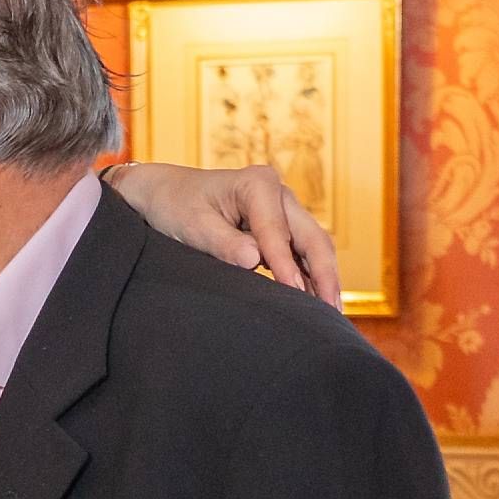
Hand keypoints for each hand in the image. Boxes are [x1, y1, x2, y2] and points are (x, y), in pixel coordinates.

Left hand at [108, 161, 342, 302]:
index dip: (286, 266)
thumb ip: (223, 243)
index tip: (296, 295)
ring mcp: (283, 209)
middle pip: (312, 237)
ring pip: (314, 246)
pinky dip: (312, 276)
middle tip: (331, 311)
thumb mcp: (192, 225)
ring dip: (324, 279)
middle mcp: (278, 193)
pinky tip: (319, 302)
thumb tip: (254, 260)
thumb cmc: (176, 205)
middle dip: (324, 275)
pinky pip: (303, 253)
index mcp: (257, 184)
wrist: (166, 193)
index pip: (277, 232)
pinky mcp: (281, 226)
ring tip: (332, 314)